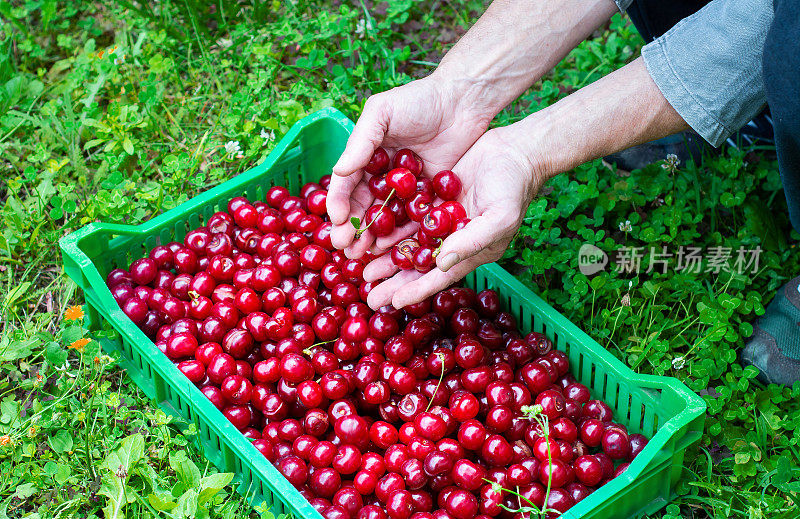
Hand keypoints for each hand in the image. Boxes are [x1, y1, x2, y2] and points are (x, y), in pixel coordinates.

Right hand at [326, 75, 492, 257]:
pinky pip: (412, 219)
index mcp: (365, 156)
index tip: (339, 221)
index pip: (346, 185)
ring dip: (372, 238)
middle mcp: (382, 176)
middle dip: (352, 228)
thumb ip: (361, 141)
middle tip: (346, 247)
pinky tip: (393, 249)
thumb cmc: (419, 100)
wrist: (463, 101)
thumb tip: (339, 172)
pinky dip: (402, 234)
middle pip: (362, 207)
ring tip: (363, 254)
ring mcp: (405, 189)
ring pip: (384, 219)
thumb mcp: (383, 113)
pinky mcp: (428, 196)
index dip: (339, 204)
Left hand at [361, 127, 543, 308]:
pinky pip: (408, 217)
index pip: (440, 276)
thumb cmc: (514, 187)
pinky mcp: (433, 200)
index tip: (394, 302)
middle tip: (369, 295)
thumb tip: (441, 264)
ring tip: (363, 270)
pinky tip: (372, 235)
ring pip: (409, 243)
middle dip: (394, 281)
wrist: (515, 151)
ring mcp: (442, 220)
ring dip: (387, 256)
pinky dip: (391, 227)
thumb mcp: (499, 217)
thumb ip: (471, 240)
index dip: (417, 290)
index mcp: (471, 251)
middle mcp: (453, 240)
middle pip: (419, 266)